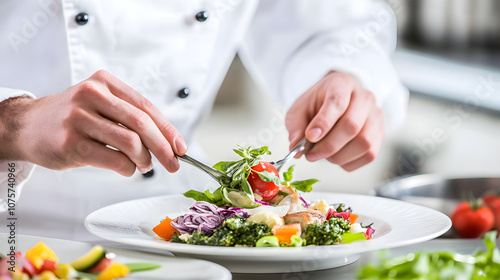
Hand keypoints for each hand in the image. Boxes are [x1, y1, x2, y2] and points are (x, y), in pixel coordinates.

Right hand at [2, 70, 186, 175]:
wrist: (27, 125)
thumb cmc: (72, 118)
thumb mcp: (100, 104)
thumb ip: (129, 116)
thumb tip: (168, 141)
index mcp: (104, 82)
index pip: (146, 107)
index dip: (168, 130)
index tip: (181, 148)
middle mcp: (92, 95)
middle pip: (142, 123)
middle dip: (164, 148)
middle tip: (173, 164)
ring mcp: (79, 118)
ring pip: (130, 142)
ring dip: (144, 160)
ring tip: (143, 166)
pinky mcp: (71, 142)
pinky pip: (113, 159)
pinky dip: (127, 168)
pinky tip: (126, 169)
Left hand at [285, 71, 384, 171]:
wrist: (337, 100)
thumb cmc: (318, 104)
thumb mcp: (300, 109)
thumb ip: (296, 127)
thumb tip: (296, 148)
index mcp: (341, 84)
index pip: (337, 102)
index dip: (324, 122)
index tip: (310, 137)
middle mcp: (364, 97)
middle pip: (352, 126)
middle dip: (328, 146)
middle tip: (311, 155)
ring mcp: (376, 115)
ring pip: (364, 143)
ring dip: (339, 156)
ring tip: (324, 154)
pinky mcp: (380, 132)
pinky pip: (369, 154)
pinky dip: (350, 162)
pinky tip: (337, 157)